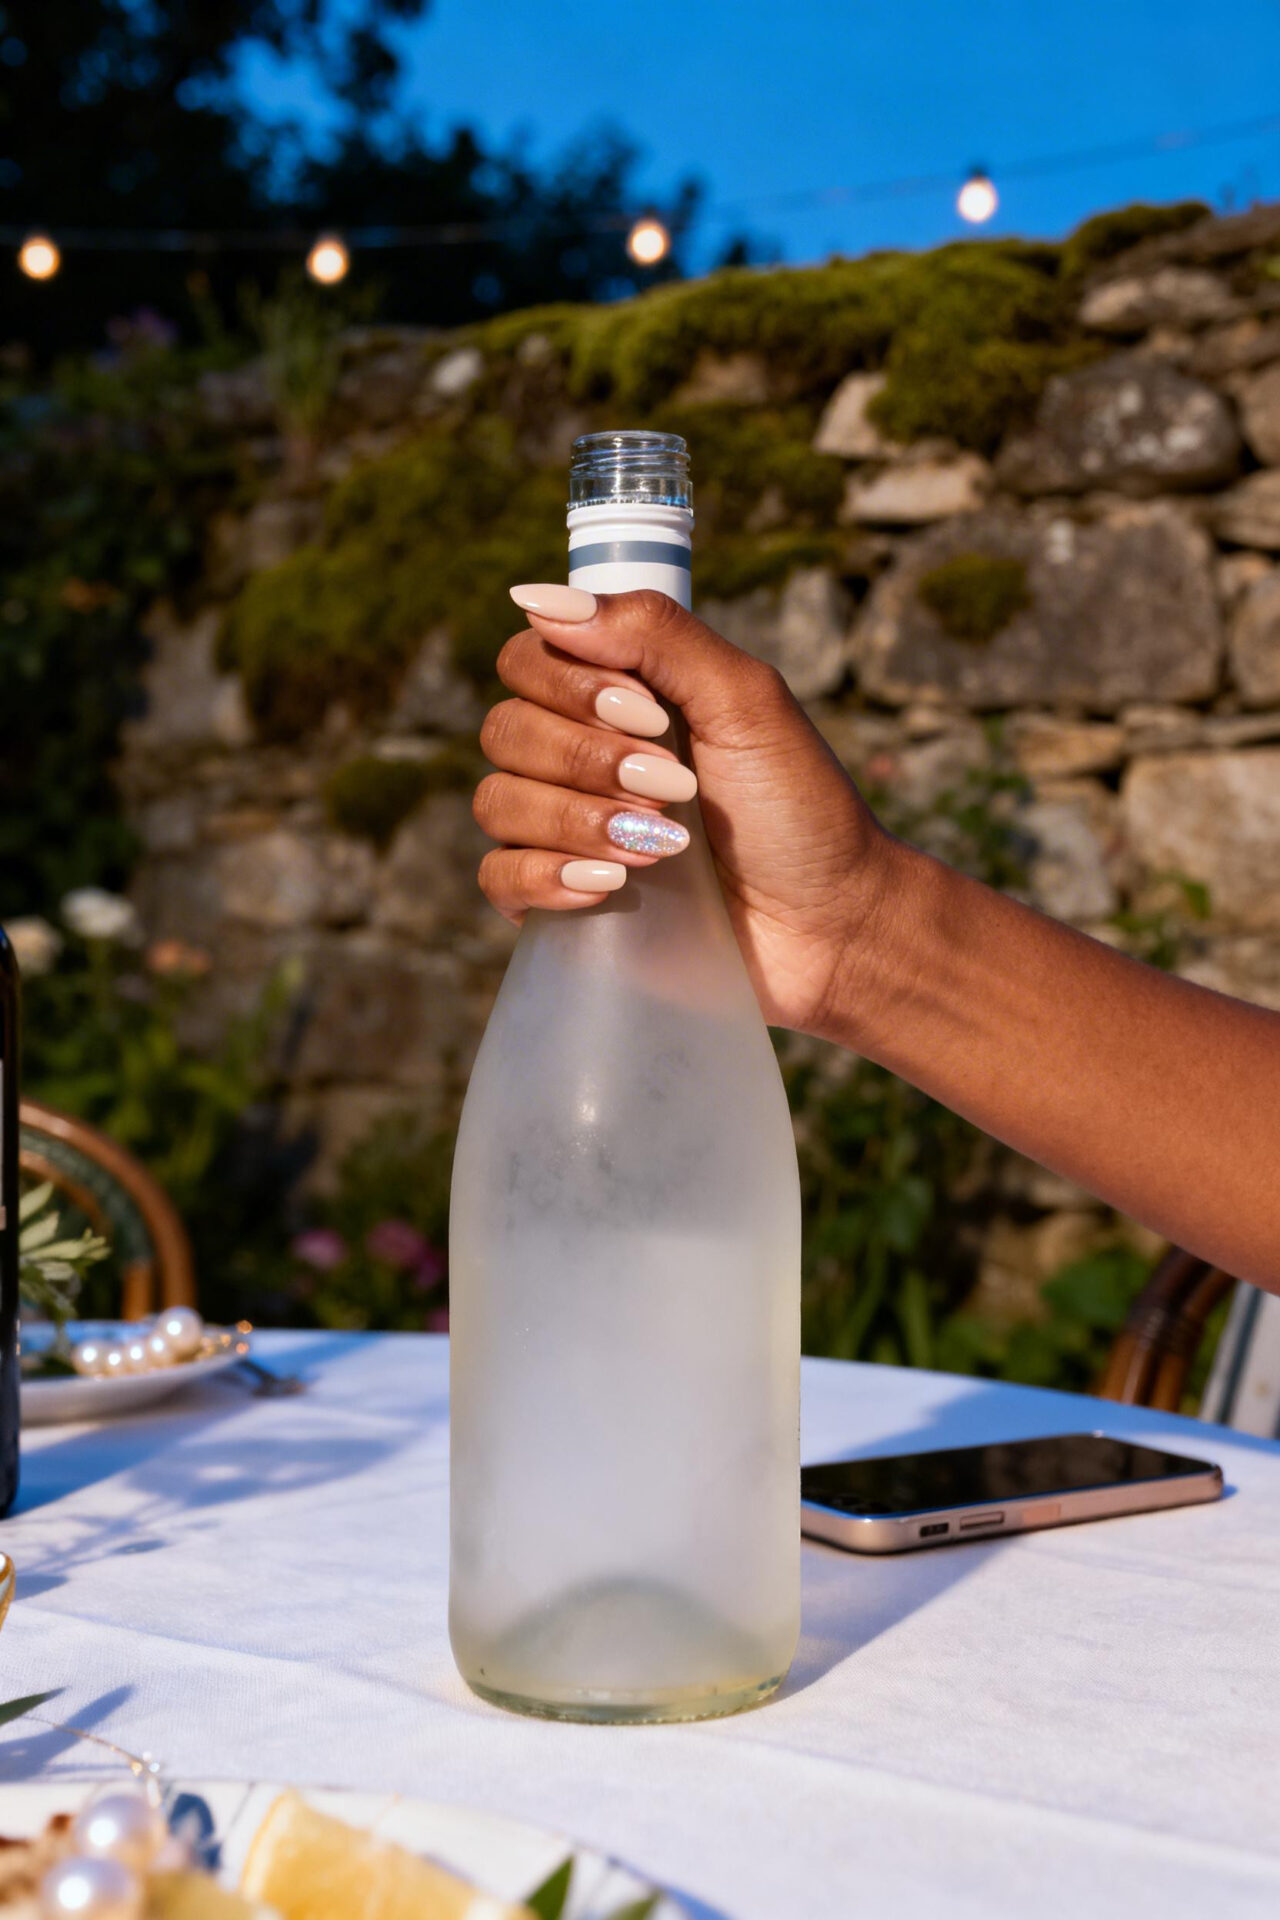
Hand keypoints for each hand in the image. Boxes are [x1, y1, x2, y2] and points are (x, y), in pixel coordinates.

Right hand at [473, 583, 894, 1035]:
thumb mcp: (744, 700)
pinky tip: (609, 885)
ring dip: (577, 820)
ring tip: (661, 846)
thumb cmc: (800, 807)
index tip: (653, 716)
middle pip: (504, 730)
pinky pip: (496, 878)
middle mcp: (580, 755)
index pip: (528, 660)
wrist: (831, 923)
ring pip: (497, 803)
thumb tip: (538, 598)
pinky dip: (545, 877)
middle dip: (590, 761)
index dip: (572, 686)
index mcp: (617, 696)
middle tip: (675, 787)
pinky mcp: (562, 901)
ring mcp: (565, 830)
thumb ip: (654, 633)